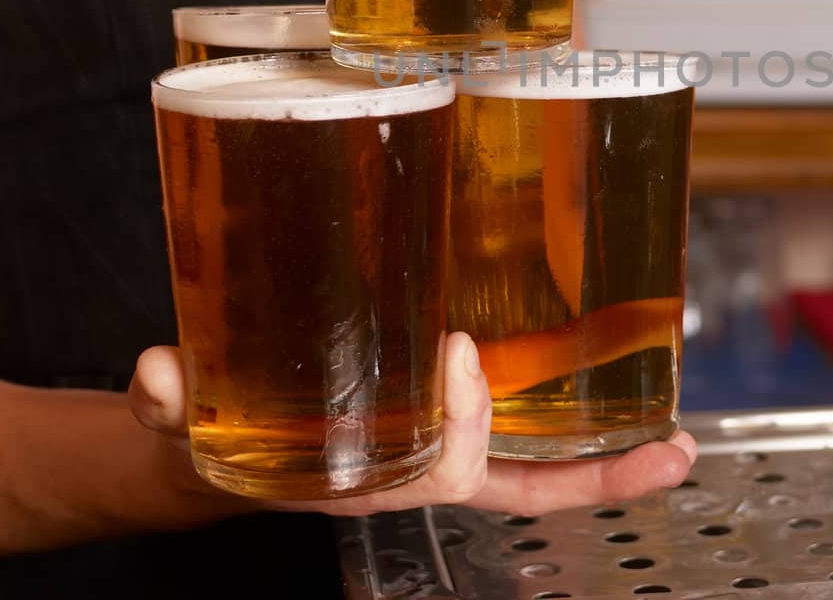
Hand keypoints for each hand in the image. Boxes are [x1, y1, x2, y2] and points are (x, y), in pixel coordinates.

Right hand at [129, 333, 696, 516]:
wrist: (218, 448)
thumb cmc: (220, 431)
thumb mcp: (187, 417)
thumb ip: (168, 399)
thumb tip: (153, 375)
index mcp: (368, 482)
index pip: (440, 471)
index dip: (461, 420)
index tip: (455, 350)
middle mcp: (417, 475)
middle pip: (509, 482)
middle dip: (579, 472)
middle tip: (645, 440)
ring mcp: (440, 456)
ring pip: (534, 473)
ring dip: (606, 468)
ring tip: (679, 451)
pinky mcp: (447, 426)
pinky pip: (526, 451)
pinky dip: (582, 448)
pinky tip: (643, 423)